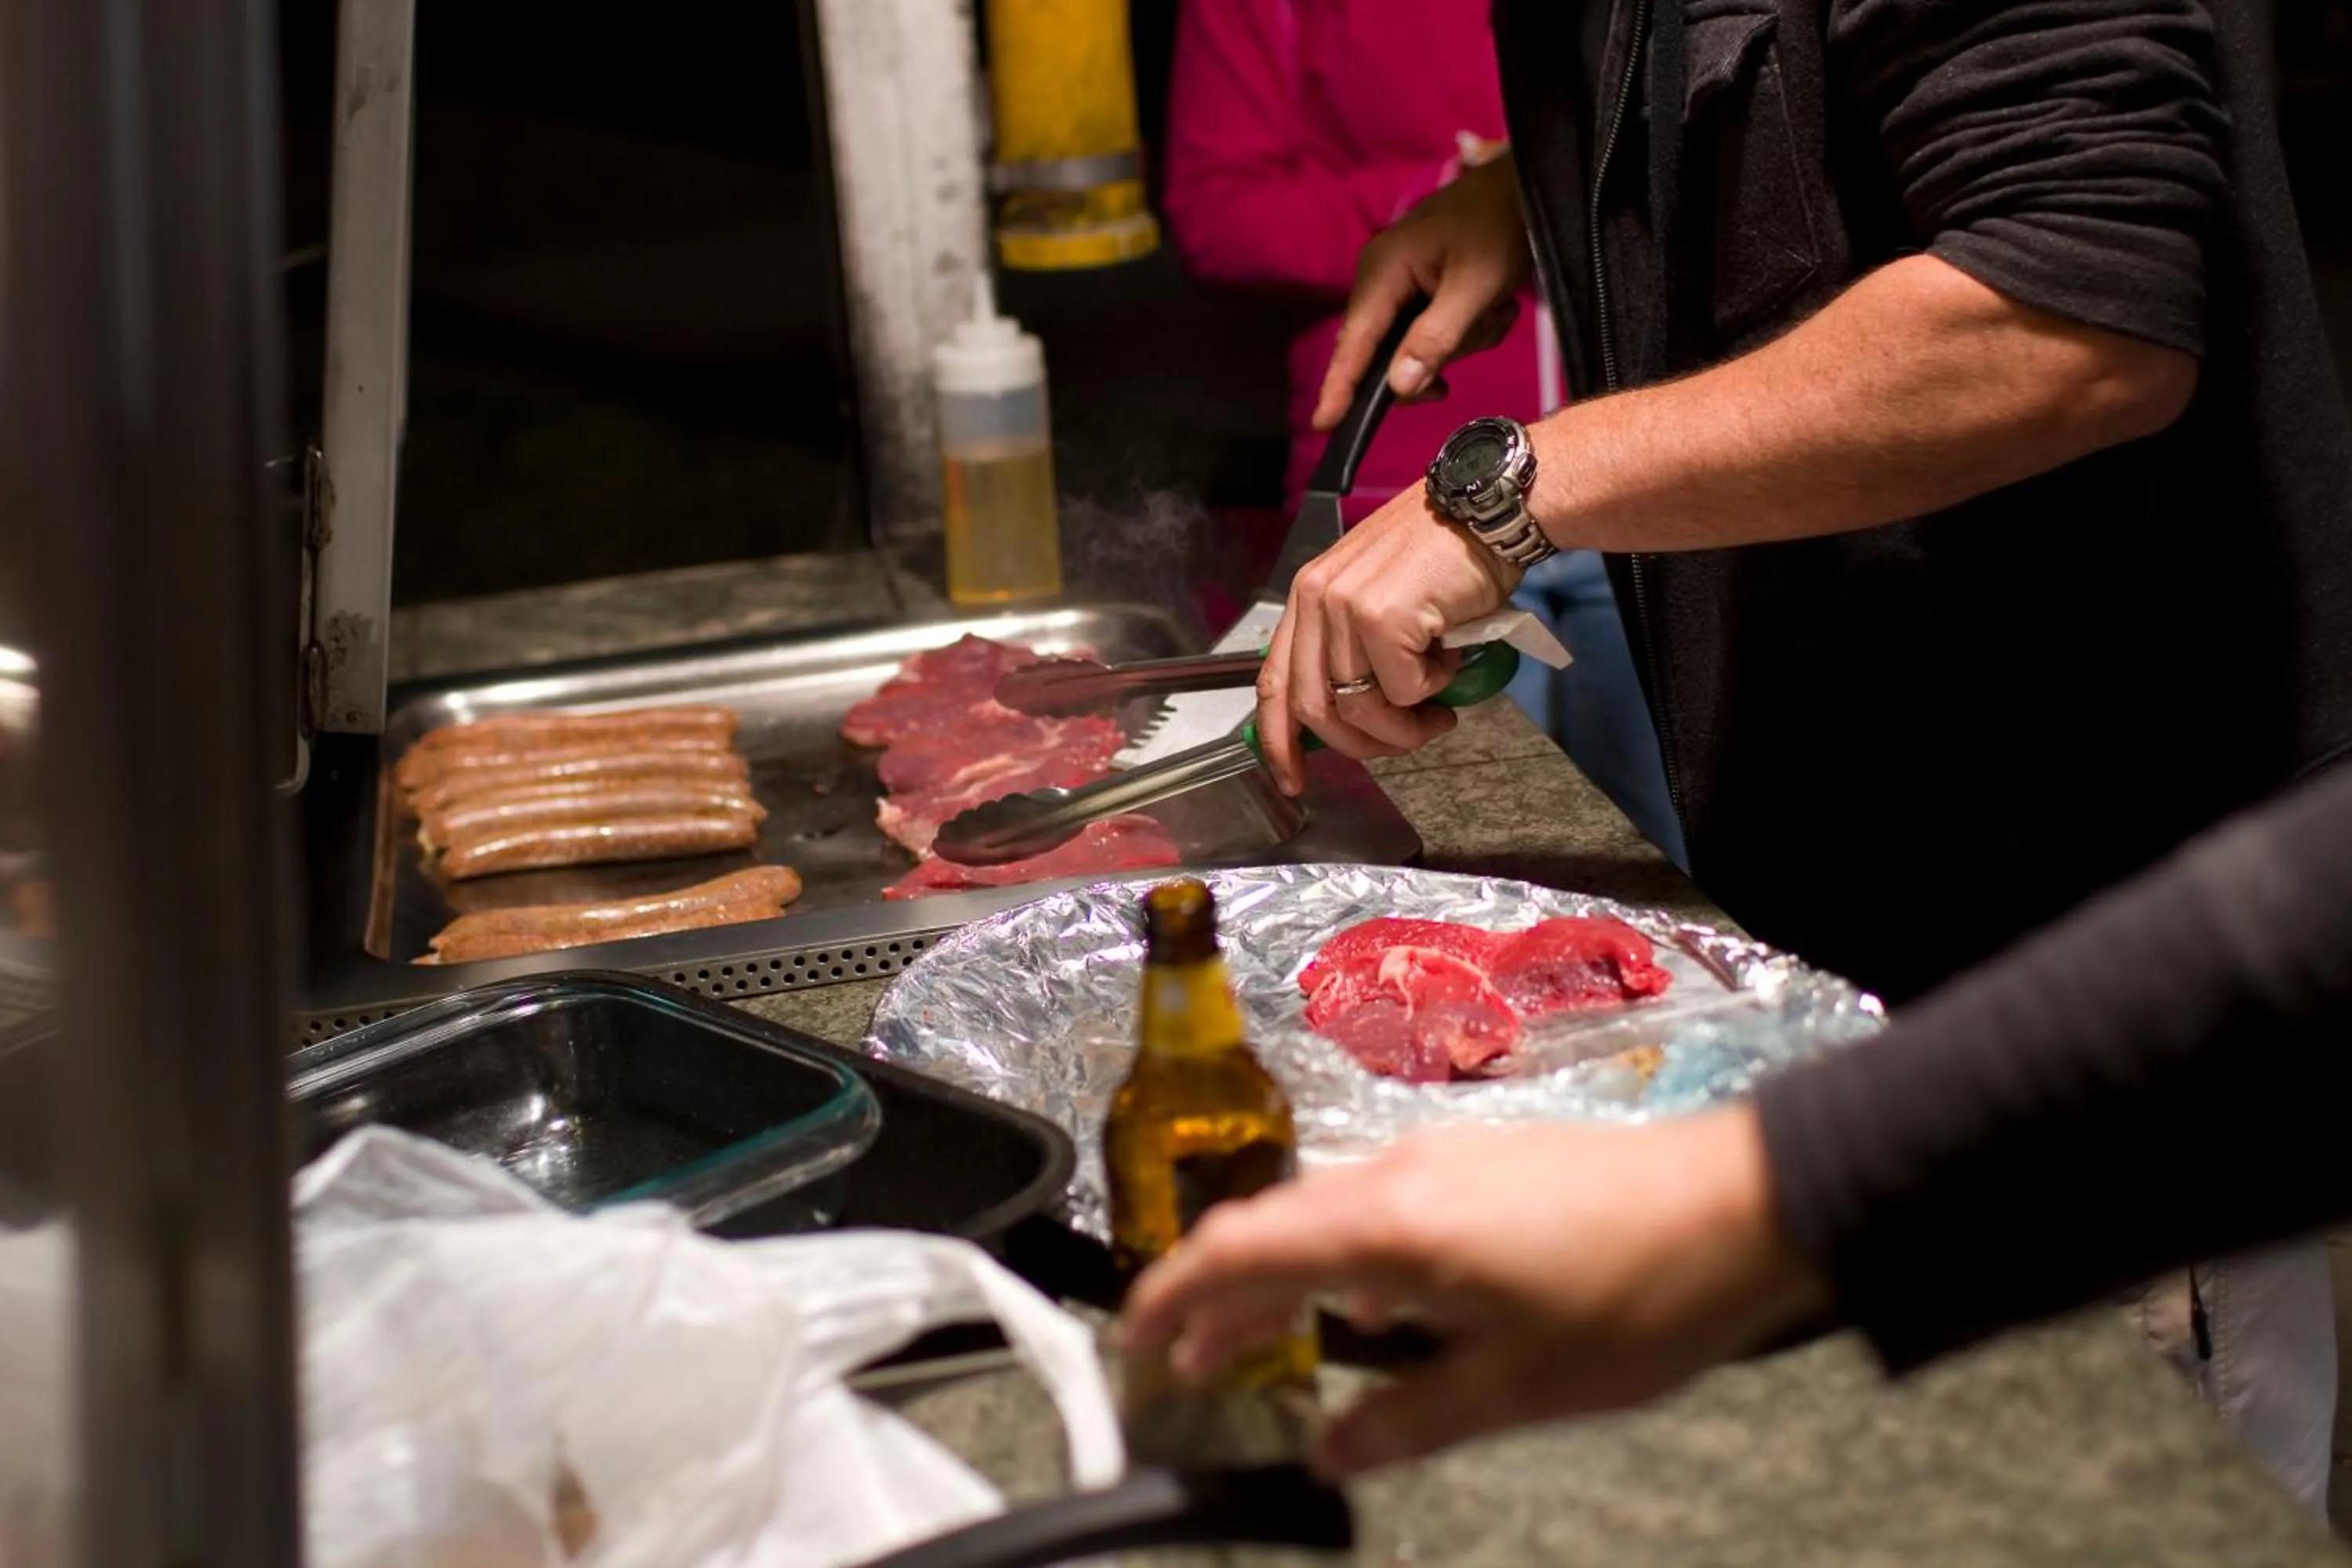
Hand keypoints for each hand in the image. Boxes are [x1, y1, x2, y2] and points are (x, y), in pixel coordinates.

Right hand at [1118, 1112, 1832, 1478]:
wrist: (1744, 1204)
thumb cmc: (1633, 1296)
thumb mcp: (1518, 1386)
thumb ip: (1409, 1421)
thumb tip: (1329, 1452)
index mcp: (1389, 1226)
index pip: (1239, 1249)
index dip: (1171, 1294)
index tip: (1131, 1341)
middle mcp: (1399, 1175)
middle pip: (1271, 1227)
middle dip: (1214, 1294)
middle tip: (1180, 1362)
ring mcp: (1441, 1161)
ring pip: (1324, 1217)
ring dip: (1279, 1278)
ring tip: (1256, 1345)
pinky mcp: (1480, 1164)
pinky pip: (1378, 1208)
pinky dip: (1341, 1260)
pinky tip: (1370, 1312)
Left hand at [1255, 487, 1519, 793]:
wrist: (1491, 510)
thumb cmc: (1448, 553)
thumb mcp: (1383, 596)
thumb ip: (1356, 649)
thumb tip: (1357, 717)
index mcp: (1310, 595)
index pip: (1274, 682)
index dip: (1278, 741)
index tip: (1291, 781)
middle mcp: (1317, 598)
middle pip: (1315, 709)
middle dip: (1363, 744)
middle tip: (1409, 739)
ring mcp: (1346, 606)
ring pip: (1360, 708)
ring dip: (1406, 727)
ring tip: (1440, 712)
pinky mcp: (1383, 618)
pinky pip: (1403, 691)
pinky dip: (1434, 690)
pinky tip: (1451, 659)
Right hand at [1315, 154, 1531, 429]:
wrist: (1523, 186)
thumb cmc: (1500, 228)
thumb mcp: (1475, 287)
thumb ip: (1436, 339)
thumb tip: (1398, 387)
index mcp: (1382, 271)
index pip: (1355, 344)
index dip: (1340, 388)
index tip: (1324, 426)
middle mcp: (1380, 276)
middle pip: (1386, 350)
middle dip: (1435, 355)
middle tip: (1480, 331)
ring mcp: (1398, 280)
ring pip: (1416, 345)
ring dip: (1461, 339)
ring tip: (1494, 307)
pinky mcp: (1419, 284)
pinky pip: (1432, 330)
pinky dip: (1465, 328)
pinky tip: (1492, 305)